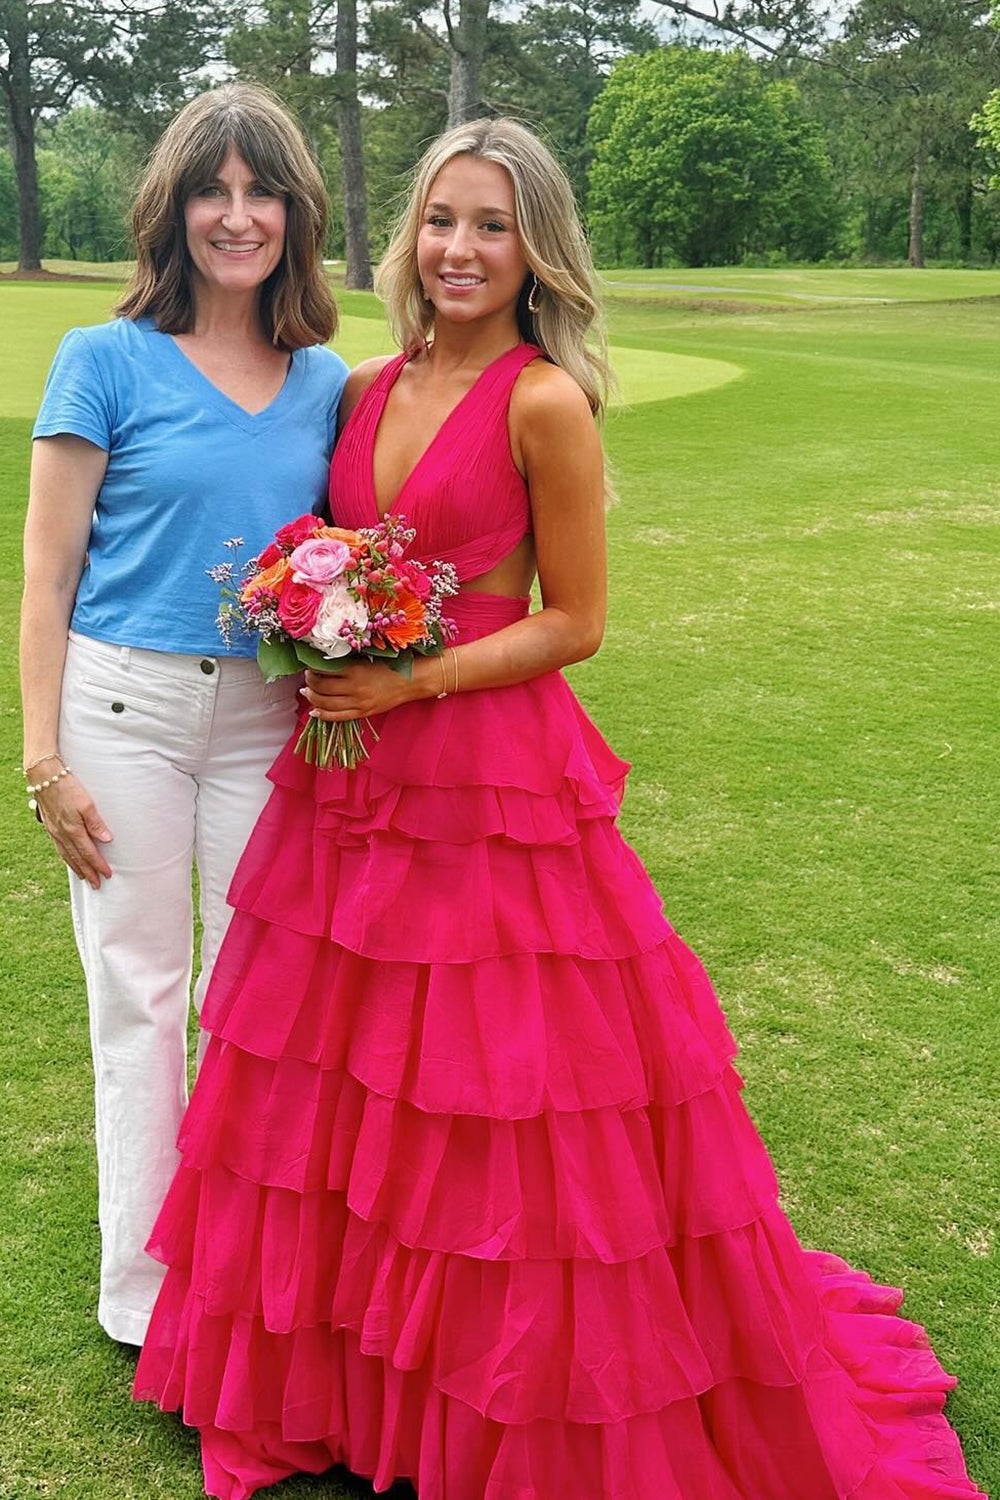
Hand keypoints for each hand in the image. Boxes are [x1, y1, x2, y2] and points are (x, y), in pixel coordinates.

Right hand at [35, 772, 112, 889]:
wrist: (44, 778)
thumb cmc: (68, 788)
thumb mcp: (87, 804)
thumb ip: (96, 823)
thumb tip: (106, 840)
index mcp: (73, 830)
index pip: (89, 853)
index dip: (99, 865)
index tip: (107, 875)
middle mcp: (63, 834)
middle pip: (77, 859)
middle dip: (88, 873)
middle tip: (97, 884)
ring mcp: (55, 832)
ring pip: (67, 855)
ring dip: (77, 868)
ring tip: (84, 877)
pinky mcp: (50, 827)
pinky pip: (59, 848)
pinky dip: (66, 857)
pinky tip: (69, 859)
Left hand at [301, 660, 418, 721]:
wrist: (411, 681)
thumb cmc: (391, 665)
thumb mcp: (368, 659)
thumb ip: (347, 662)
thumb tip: (324, 663)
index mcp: (355, 670)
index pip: (324, 670)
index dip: (312, 668)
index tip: (309, 665)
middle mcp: (354, 687)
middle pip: (321, 687)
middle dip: (309, 682)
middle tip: (307, 677)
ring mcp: (358, 703)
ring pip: (325, 703)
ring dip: (312, 697)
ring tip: (308, 691)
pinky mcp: (363, 713)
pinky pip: (337, 717)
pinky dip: (322, 714)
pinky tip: (314, 710)